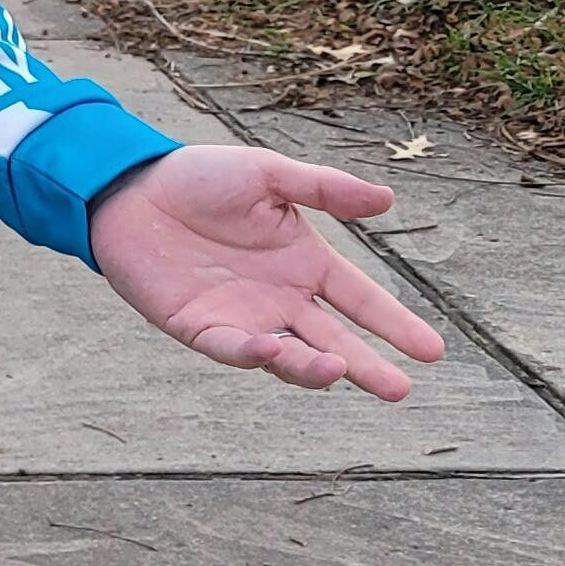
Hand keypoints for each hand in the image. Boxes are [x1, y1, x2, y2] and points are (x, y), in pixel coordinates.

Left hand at [87, 144, 444, 402]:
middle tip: (399, 389)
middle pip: (334, 340)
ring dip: (313, 366)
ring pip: (288, 354)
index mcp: (305, 261)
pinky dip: (252, 352)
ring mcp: (242, 316)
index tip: (432, 349)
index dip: (395, 324)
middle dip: (367, 365)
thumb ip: (325, 189)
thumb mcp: (270, 176)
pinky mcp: (200, 327)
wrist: (132, 188)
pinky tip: (272, 346)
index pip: (361, 299)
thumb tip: (388, 199)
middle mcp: (280, 297)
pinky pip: (231, 348)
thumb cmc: (202, 178)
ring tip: (339, 371)